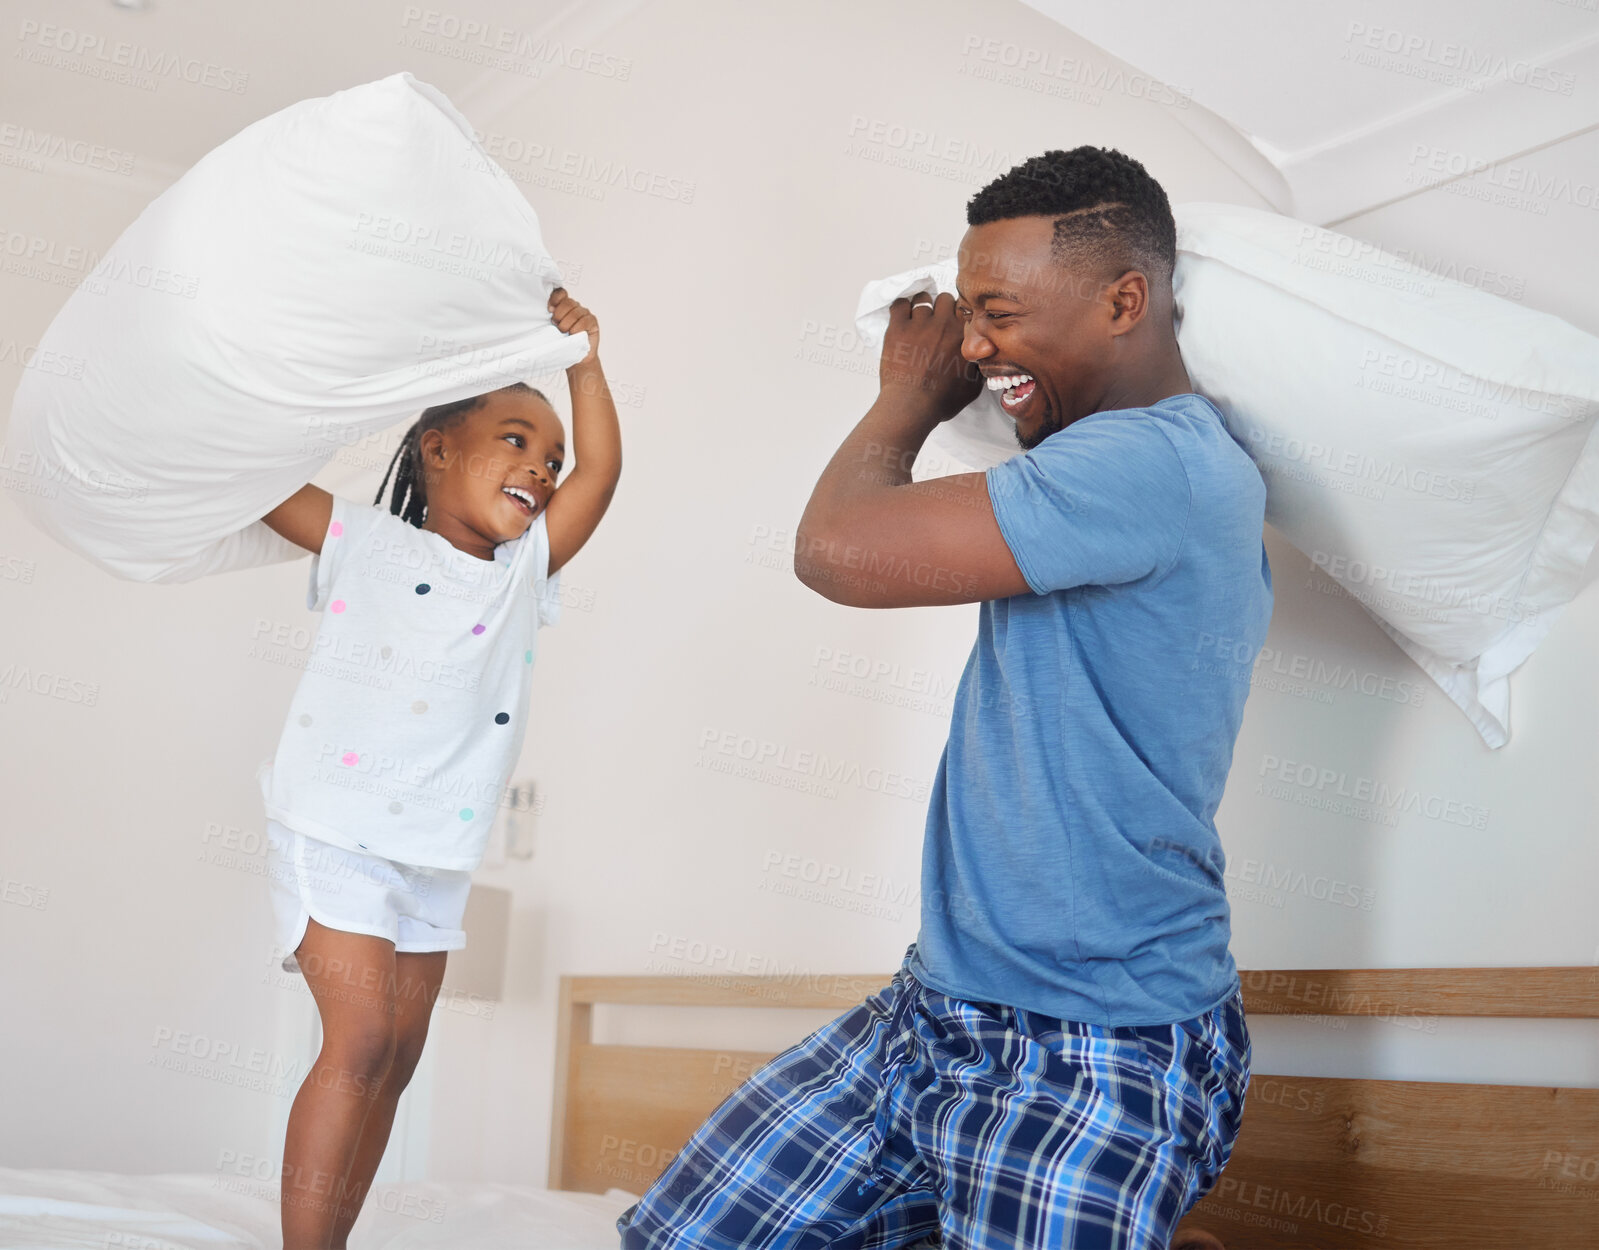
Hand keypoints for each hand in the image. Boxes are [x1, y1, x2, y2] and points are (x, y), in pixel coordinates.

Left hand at [548, 287, 598, 364]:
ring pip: (575, 312)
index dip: (555, 298)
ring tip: (565, 332)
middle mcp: (575, 307)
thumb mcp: (552, 330)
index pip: (561, 293)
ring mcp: (585, 313)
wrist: (576, 358)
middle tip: (556, 326)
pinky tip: (574, 335)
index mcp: (564, 306)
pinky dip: (577, 329)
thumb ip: (551, 318)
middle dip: (559, 315)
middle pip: (567, 302)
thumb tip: (547, 309)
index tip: (549, 309)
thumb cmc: (563, 343)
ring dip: (567, 324)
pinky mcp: (592, 321)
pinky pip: (584, 321)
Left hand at [879, 291, 980, 421]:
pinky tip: (902, 317)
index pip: (965, 309)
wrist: (912, 406)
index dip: (959, 315)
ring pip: (923, 297)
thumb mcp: (972, 387)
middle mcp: (943, 323)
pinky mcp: (898, 327)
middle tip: (936, 321)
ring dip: (921, 306)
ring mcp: (919, 323)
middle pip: (945, 299)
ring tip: (918, 319)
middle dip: (942, 308)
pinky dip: (901, 307)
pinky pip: (899, 303)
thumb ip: (979, 368)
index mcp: (964, 335)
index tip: (955, 322)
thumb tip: (983, 359)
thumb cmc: (941, 400)